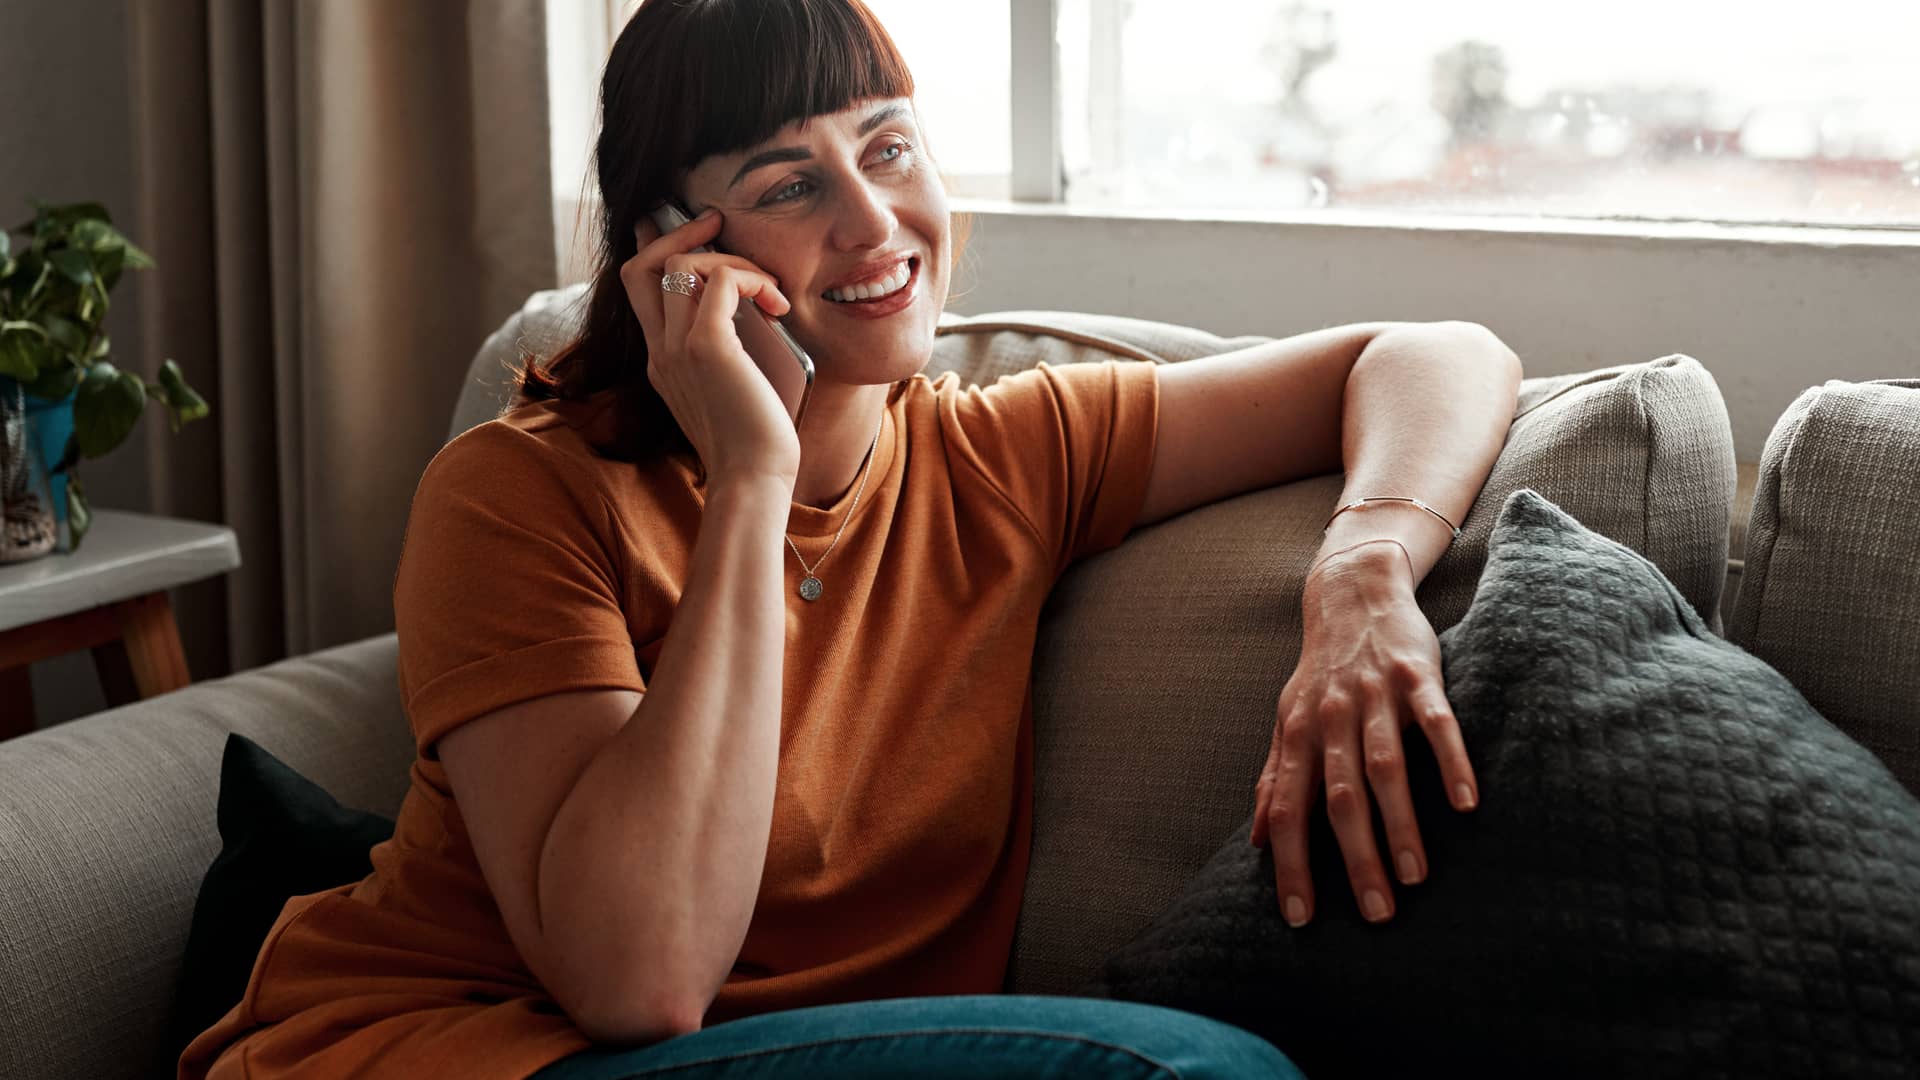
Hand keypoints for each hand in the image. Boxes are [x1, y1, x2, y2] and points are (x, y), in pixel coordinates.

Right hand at [623, 210, 799, 484]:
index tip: (684, 224)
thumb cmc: (757, 441)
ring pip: (678, 264)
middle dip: (678, 232)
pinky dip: (752, 277)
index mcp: (662, 360)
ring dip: (729, 259)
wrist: (754, 479)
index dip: (653, 246)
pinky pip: (721, 280)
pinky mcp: (706, 347)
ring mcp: (677, 348)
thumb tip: (759, 310)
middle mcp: (660, 351)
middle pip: (641, 265)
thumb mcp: (734, 387)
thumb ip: (729, 350)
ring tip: (768, 287)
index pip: (638, 287)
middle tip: (717, 223)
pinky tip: (778, 304)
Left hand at [1249, 540, 1478, 926]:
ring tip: (1415, 877)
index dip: (1291, 863)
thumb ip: (1274, 779)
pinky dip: (1450, 761)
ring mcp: (1375, 696)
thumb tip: (1255, 840)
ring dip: (1399, 824)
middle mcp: (1331, 718)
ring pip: (1385, 768)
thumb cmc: (1321, 673)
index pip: (1288, 809)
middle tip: (1376, 915)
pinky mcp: (1417, 675)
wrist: (1351, 593)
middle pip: (1339, 799)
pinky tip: (1465, 803)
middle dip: (1355, 859)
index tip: (1301, 917)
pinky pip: (1436, 723)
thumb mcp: (1288, 721)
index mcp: (1297, 735)